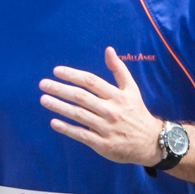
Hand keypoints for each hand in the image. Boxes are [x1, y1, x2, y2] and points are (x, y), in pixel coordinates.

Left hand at [40, 47, 164, 165]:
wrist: (151, 142)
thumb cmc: (137, 112)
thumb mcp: (132, 89)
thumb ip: (119, 69)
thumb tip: (108, 49)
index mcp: (118, 96)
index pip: (92, 81)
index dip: (73, 75)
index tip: (56, 71)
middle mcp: (112, 111)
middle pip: (82, 97)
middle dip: (61, 89)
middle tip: (43, 84)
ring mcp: (107, 128)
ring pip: (79, 115)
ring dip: (60, 107)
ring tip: (44, 99)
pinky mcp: (103, 144)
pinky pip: (82, 135)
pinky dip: (67, 129)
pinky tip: (54, 123)